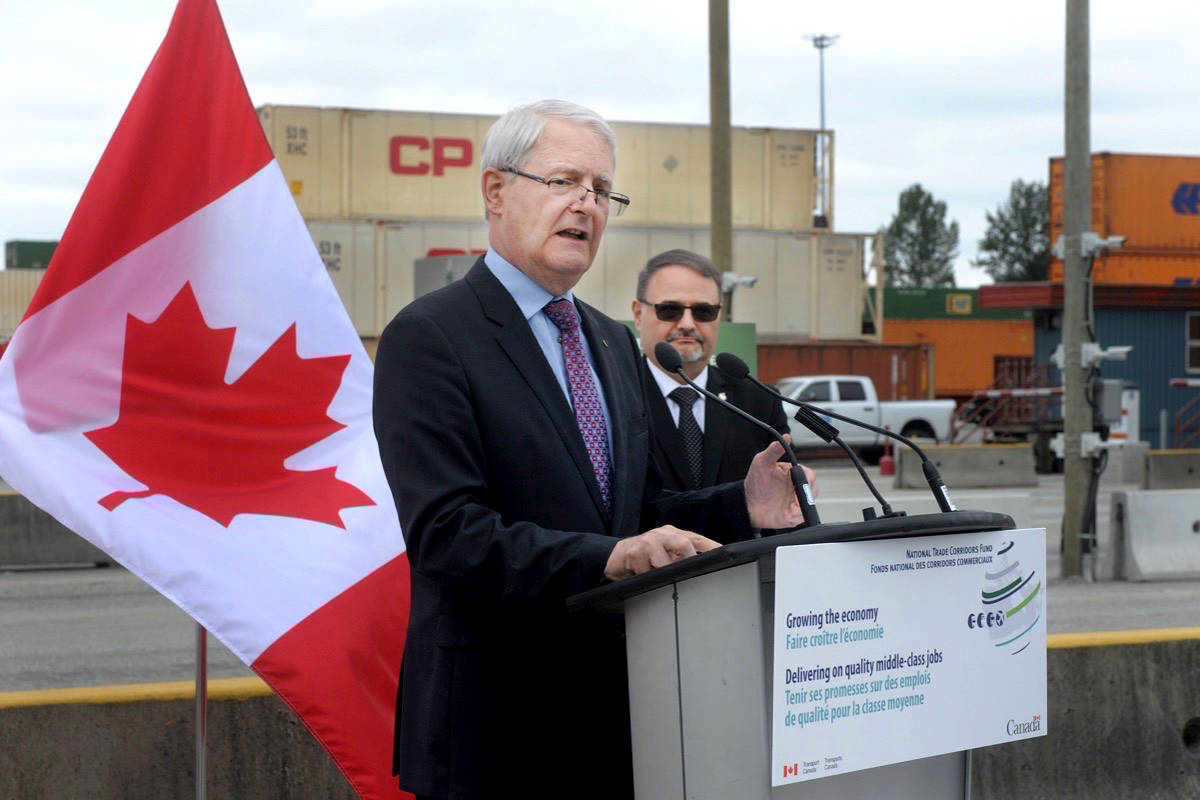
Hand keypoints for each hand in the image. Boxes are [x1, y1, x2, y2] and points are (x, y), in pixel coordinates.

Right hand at [604, 526, 721, 580]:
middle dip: (687, 560)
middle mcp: (663, 534)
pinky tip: (641, 573)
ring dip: (662, 573)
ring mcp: (648, 541)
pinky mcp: (634, 552)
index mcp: (673, 534)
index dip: (711, 547)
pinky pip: (647, 571)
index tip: (725, 555)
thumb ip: (681, 558)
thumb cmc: (645, 556)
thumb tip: (702, 569)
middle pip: (684, 544)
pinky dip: (647, 576)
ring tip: (654, 574)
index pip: (697, 539)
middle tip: (686, 573)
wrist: (616, 556)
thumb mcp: (665, 555)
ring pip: (665, 562)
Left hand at [744, 438, 815, 528]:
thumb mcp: (762, 462)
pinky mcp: (793, 516)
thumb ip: (774, 450)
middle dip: (806, 495)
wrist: (747, 503)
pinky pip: (801, 517)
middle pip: (812, 490)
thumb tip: (786, 437)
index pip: (809, 475)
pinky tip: (787, 514)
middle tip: (795, 498)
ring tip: (790, 508)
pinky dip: (796, 516)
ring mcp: (796, 502)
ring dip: (801, 507)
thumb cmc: (755, 482)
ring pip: (809, 504)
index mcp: (793, 475)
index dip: (807, 479)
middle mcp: (796, 488)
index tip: (800, 482)